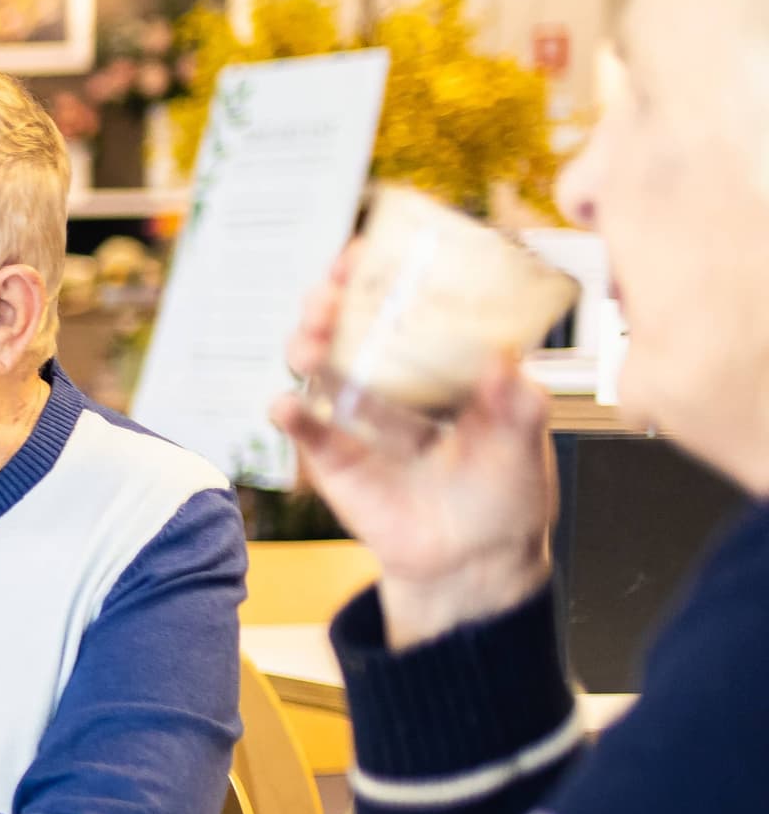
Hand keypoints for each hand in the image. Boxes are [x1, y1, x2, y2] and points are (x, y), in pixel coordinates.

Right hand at [269, 268, 554, 645]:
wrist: (476, 563)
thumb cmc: (506, 496)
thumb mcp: (525, 444)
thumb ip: (518, 405)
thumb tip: (504, 364)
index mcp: (441, 367)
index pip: (404, 307)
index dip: (378, 275)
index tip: (365, 250)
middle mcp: (394, 384)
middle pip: (349, 327)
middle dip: (330, 301)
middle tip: (329, 291)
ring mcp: (360, 419)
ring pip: (319, 368)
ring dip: (305, 345)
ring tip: (308, 343)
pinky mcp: (336, 461)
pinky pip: (308, 431)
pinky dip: (292, 414)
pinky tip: (287, 405)